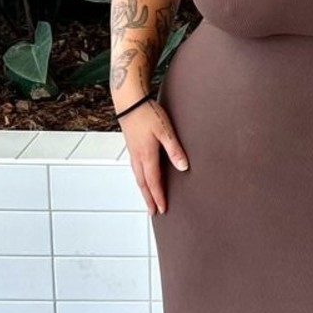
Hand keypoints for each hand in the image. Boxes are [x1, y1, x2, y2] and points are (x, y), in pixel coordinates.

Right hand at [118, 97, 188, 214]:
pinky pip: (135, 169)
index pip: (153, 182)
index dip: (158, 197)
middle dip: (149, 199)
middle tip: (153, 212)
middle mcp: (138, 157)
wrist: (128, 101)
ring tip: (148, 199)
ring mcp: (133, 152)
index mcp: (147, 156)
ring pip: (138, 177)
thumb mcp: (165, 130)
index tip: (162, 209)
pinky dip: (140, 179)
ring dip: (144, 190)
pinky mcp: (132, 146)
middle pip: (143, 184)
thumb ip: (174, 149)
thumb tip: (183, 167)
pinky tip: (142, 178)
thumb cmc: (147, 113)